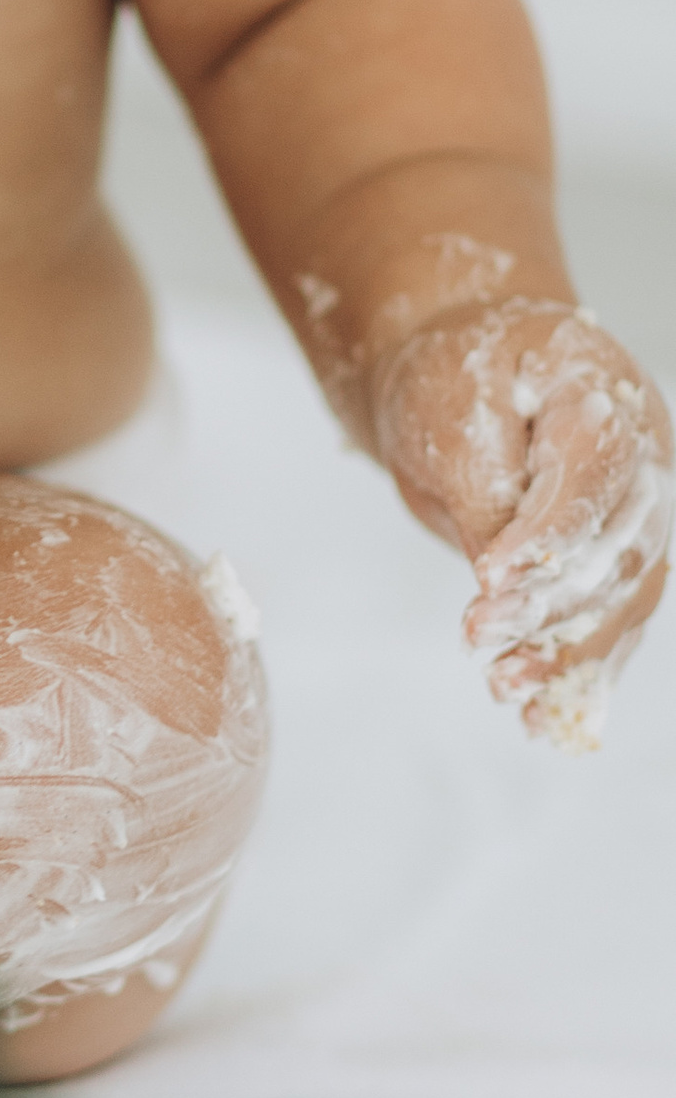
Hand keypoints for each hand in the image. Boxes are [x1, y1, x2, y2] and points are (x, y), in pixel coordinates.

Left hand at [373, 299, 672, 744]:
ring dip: (569, 653)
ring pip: (622, 596)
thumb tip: (500, 582)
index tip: (489, 577)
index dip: (549, 531)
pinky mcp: (621, 558)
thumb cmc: (453, 379)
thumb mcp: (454, 415)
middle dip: (550, 602)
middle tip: (478, 636)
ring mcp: (641, 511)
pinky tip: (543, 718)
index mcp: (601, 393)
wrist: (461, 380)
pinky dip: (580, 671)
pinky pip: (612, 621)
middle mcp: (643, 457)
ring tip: (506, 688)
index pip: (595, 470)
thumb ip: (485, 492)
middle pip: (618, 544)